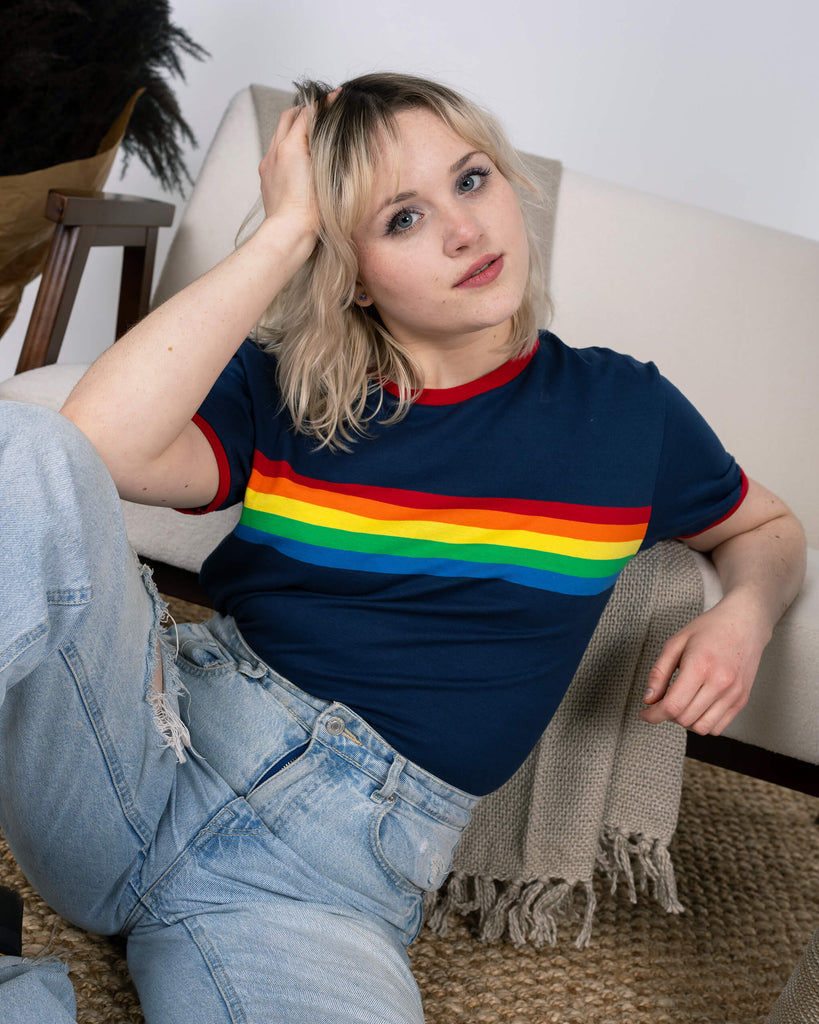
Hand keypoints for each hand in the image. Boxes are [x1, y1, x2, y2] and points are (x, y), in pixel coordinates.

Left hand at [257, 90, 339, 242]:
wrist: (289, 231)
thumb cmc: (311, 210)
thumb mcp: (325, 172)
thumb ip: (326, 144)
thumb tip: (331, 128)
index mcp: (291, 146)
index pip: (307, 113)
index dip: (323, 103)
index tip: (336, 96)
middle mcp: (276, 151)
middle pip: (288, 117)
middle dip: (304, 110)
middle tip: (321, 110)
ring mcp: (268, 164)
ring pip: (279, 134)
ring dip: (294, 128)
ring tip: (311, 132)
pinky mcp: (265, 177)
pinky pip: (275, 153)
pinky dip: (287, 146)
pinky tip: (299, 157)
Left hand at [639, 594, 768, 734]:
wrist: (744, 623)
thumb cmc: (709, 629)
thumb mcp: (675, 643)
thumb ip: (658, 673)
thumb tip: (649, 699)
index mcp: (700, 666)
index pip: (673, 706)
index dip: (653, 715)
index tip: (645, 714)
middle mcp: (720, 683)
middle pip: (685, 719)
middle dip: (667, 715)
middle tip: (662, 702)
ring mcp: (733, 694)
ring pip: (702, 728)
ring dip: (685, 722)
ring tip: (681, 703)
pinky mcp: (742, 700)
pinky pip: (718, 727)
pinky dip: (703, 723)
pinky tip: (697, 706)